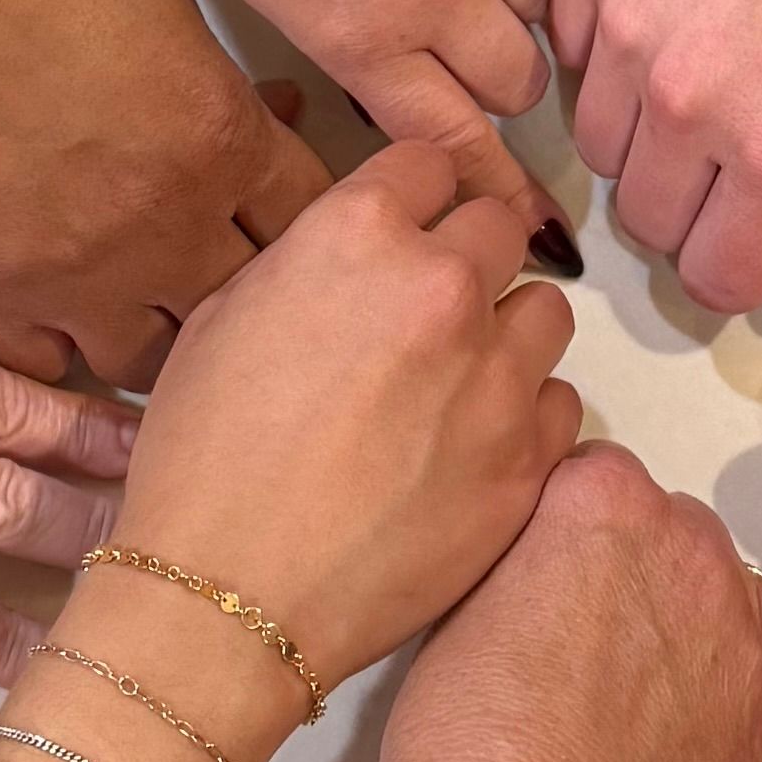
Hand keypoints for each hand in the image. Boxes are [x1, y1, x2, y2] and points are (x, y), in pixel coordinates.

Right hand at [0, 0, 328, 382]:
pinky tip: (68, 312)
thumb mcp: (170, 4)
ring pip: (157, 363)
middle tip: (234, 268)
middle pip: (251, 306)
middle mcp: (164, 228)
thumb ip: (222, 90)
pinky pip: (50, 366)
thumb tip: (255, 124)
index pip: (316, 218)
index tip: (296, 214)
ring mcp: (75, 276)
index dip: (317, 218)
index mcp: (222, 141)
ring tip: (152, 302)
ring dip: (166, 334)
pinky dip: (65, 346)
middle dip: (255, 289)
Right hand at [120, 131, 581, 688]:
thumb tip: (355, 259)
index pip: (428, 164)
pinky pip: (560, 406)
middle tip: (426, 311)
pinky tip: (469, 449)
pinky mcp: (528, 461)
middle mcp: (444, 287)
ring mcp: (497, 376)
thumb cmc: (201, 460)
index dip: (411, 199)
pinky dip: (523, 418)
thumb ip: (307, 261)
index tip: (402, 232)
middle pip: (499, 226)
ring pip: (546, 314)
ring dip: (505, 334)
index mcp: (358, 234)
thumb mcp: (221, 319)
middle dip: (466, 257)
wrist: (230, 597)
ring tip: (455, 383)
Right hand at [375, 433, 761, 761]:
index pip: (600, 475)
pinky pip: (755, 676)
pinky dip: (723, 693)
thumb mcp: (464, 594)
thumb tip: (547, 550)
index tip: (548, 574)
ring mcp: (744, 630)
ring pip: (724, 597)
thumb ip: (525, 545)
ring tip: (633, 691)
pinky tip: (674, 735)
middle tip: (588, 636)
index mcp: (606, 497)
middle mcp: (692, 543)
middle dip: (638, 564)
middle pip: (672, 528)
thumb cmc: (461, 722)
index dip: (570, 526)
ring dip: (689, 621)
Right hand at [554, 0, 761, 313]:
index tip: (760, 233)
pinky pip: (571, 56)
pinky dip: (609, 57)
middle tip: (738, 153)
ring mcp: (626, 27)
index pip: (717, 278)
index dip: (741, 268)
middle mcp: (689, 104)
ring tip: (705, 80)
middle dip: (693, 209)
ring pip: (600, 147)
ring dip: (647, 138)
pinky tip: (673, 16)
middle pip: (648, 223)